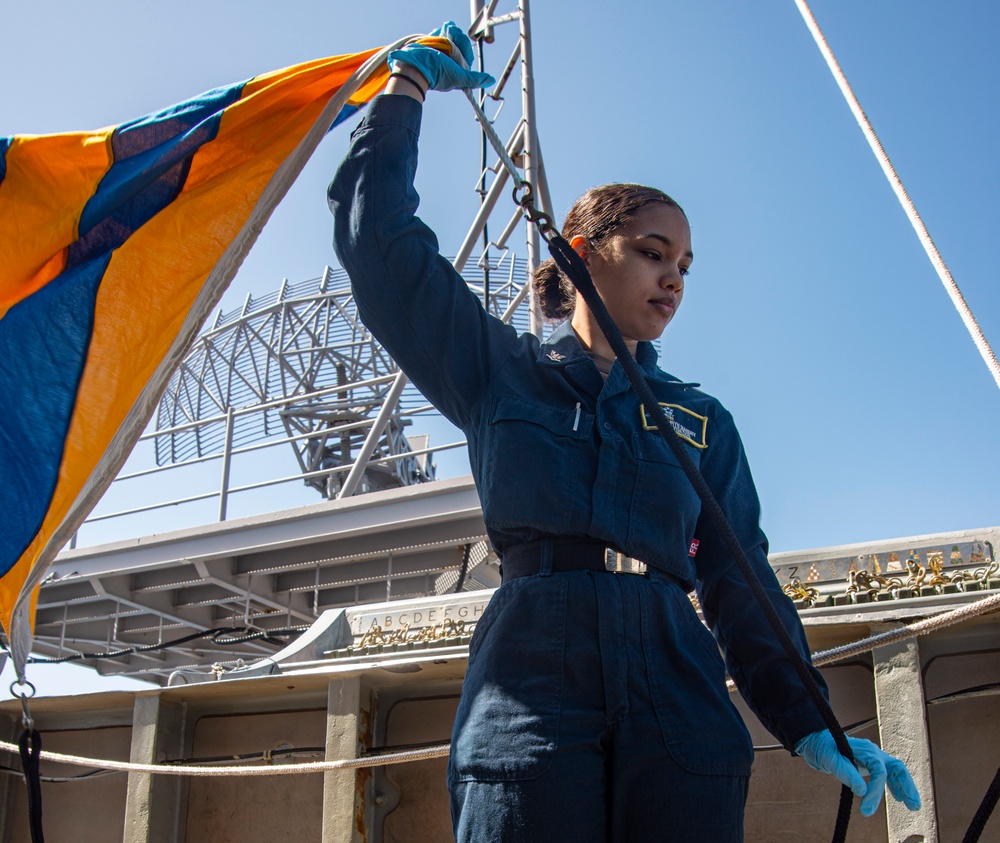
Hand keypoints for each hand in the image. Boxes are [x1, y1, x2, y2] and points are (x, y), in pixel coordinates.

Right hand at [388, 21, 494, 91]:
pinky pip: (442, 31)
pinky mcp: (433, 41)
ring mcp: (441, 49)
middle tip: (448, 41)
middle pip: (461, 42)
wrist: (416, 65)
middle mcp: (450, 58)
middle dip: (457, 39)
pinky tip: (438, 33)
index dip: (465, 49)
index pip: (467, 52)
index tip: (458, 51)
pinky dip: (442, 31)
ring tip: (442, 36)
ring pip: (453, 35)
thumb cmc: (437, 73)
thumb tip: (491, 79)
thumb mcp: (459, 77)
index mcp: (457, 68)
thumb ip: (474, 79)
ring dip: (450, 33)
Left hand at [795, 730, 921, 816]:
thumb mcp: (830, 759)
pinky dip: (895, 786)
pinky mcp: (870, 764)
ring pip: (896, 771)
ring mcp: (873, 757)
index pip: (879, 772)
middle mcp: (872, 752)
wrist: (816, 741)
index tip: (866, 809)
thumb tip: (861, 790)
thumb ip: (845, 772)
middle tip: (913, 805)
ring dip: (905, 787)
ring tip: (913, 806)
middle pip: (896, 767)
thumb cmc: (822, 748)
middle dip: (906, 786)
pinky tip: (899, 798)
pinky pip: (888, 774)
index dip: (875, 792)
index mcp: (865, 750)